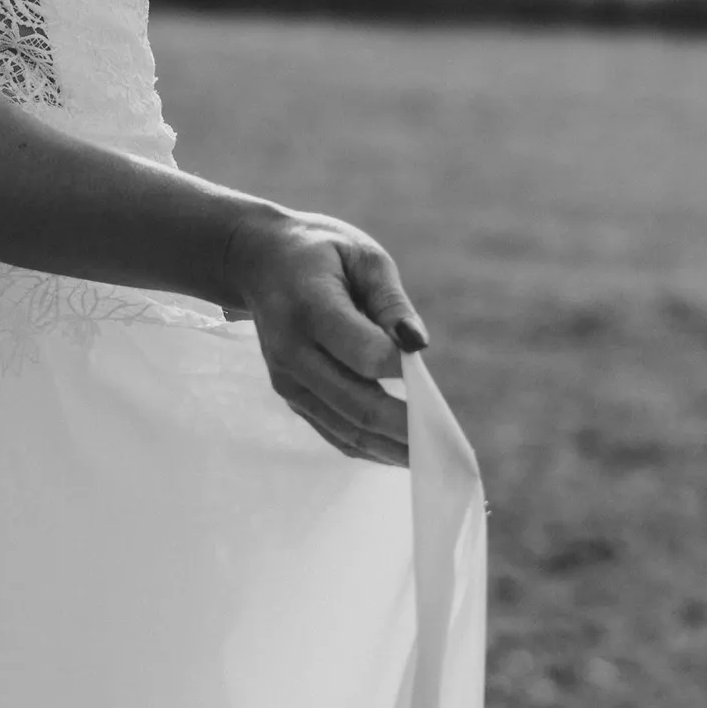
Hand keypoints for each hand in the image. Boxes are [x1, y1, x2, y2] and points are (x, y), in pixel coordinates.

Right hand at [221, 206, 426, 466]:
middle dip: (406, 426)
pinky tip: (401, 451)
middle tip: (448, 440)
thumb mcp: (362, 255)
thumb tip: (418, 346)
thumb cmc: (321, 252)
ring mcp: (287, 380)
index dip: (401, 366)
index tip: (424, 366)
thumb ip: (392, 301)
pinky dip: (370, 447)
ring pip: (346, 429)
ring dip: (391, 448)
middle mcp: (292, 351)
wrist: (258, 261)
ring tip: (433, 455)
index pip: (365, 354)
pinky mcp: (290, 396)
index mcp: (309, 307)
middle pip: (357, 404)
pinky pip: (334, 433)